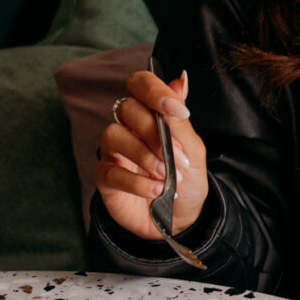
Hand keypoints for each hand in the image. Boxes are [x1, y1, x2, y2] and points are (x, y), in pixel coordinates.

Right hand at [96, 70, 209, 239]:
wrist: (180, 219)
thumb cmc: (187, 181)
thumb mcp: (194, 152)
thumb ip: (181, 121)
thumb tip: (181, 80)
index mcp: (150, 114)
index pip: (141, 84)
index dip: (155, 91)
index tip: (178, 110)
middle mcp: (128, 127)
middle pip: (128, 108)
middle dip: (155, 132)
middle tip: (179, 159)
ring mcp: (114, 151)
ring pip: (114, 134)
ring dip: (145, 155)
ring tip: (167, 176)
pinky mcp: (105, 177)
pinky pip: (111, 171)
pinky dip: (137, 182)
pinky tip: (157, 191)